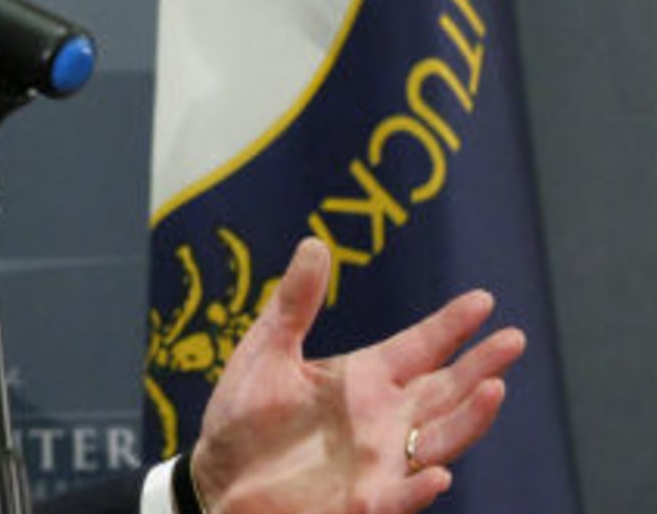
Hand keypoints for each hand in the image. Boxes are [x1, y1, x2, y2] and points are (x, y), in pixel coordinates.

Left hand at [190, 237, 523, 513]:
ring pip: (441, 440)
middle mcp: (383, 419)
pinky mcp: (363, 502)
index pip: (420, 347)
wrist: (218, 476)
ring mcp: (380, 462)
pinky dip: (421, 487)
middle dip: (481, 365)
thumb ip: (294, 303)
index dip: (451, 325)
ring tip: (494, 389)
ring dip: (469, 419)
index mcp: (364, 379)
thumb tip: (315, 242)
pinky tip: (439, 473)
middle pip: (446, 390)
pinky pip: (401, 496)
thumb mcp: (267, 350)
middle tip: (513, 338)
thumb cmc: (244, 416)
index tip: (483, 300)